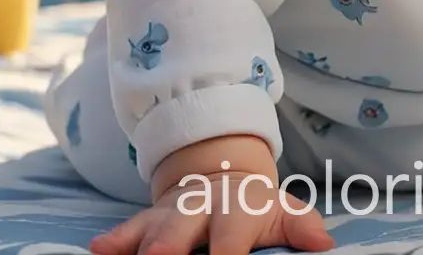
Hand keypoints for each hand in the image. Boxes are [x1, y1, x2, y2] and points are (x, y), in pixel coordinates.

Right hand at [89, 135, 333, 254]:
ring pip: (151, 228)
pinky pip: (128, 228)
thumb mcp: (282, 211)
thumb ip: (301, 226)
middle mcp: (200, 208)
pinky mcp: (148, 220)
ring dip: (139, 245)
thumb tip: (324, 244)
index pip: (232, 236)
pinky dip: (114, 240)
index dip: (228, 254)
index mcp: (237, 209)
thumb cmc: (255, 208)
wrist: (222, 175)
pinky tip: (98, 250)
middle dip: (170, 246)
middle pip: (183, 228)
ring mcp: (171, 213)